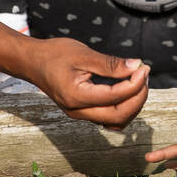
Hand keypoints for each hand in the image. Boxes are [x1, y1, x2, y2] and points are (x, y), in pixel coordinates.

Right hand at [26, 37, 149, 129]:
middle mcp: (78, 111)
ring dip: (133, 105)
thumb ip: (110, 64)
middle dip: (138, 97)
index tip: (144, 67)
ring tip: (139, 81)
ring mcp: (80, 114)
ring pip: (116, 122)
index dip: (135, 84)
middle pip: (119, 116)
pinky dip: (124, 108)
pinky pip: (110, 118)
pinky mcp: (83, 112)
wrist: (32, 62)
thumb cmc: (54, 54)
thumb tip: (137, 66)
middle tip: (145, 74)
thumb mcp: (83, 54)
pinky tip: (128, 88)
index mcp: (76, 97)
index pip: (115, 97)